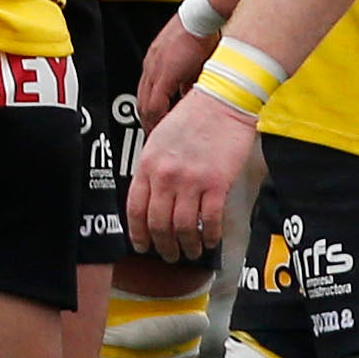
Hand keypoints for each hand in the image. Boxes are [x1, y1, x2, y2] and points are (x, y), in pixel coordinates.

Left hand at [125, 87, 255, 262]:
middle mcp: (166, 176)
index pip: (135, 209)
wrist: (223, 101)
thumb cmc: (192, 117)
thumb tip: (151, 197)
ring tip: (191, 252)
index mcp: (147, 165)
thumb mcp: (158, 140)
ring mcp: (191, 181)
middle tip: (168, 255)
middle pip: (158, 224)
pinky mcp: (217, 184)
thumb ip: (152, 169)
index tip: (142, 246)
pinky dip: (210, 236)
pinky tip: (211, 241)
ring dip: (187, 245)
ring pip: (183, 227)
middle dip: (162, 246)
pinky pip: (211, 220)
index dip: (137, 234)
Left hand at [135, 12, 213, 127]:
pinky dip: (158, 116)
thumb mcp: (191, 60)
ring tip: (158, 134)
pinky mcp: (164, 73)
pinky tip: (165, 125)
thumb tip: (190, 94)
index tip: (155, 125)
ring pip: (145, 104)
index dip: (150, 113)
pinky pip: (156, 101)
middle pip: (142, 102)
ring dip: (151, 120)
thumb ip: (187, 78)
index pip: (147, 94)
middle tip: (154, 135)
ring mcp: (155, 69)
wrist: (201, 16)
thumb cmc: (200, 34)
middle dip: (148, 120)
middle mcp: (150, 67)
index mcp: (155, 64)